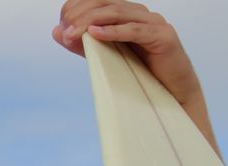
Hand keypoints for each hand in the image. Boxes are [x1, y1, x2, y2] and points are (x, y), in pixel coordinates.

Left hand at [53, 0, 219, 156]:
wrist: (171, 95)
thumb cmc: (139, 75)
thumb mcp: (103, 56)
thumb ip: (81, 44)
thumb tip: (56, 31)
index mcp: (124, 14)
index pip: (96, 0)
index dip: (75, 9)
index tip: (62, 28)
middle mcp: (138, 13)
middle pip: (104, 3)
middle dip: (80, 15)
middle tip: (65, 32)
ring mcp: (152, 22)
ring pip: (117, 13)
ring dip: (91, 22)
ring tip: (73, 34)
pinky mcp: (163, 36)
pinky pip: (135, 30)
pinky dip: (114, 31)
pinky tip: (95, 34)